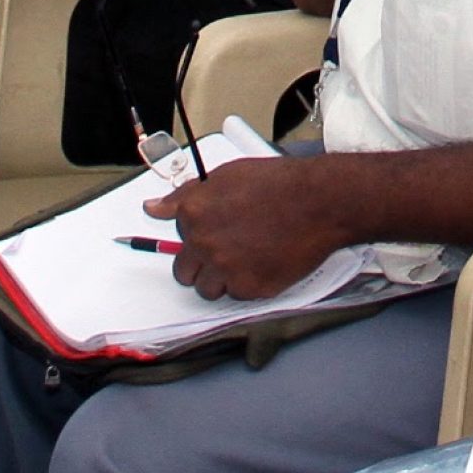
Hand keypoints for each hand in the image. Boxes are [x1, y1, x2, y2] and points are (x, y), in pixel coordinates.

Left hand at [145, 153, 349, 299]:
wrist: (321, 201)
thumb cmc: (280, 183)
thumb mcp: (226, 176)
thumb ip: (184, 196)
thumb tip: (152, 208)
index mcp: (194, 212)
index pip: (177, 236)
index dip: (199, 232)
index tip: (214, 231)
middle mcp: (204, 243)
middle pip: (184, 272)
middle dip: (202, 263)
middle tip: (229, 248)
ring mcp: (226, 269)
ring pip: (207, 290)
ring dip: (222, 279)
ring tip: (248, 257)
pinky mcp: (249, 289)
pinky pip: (236, 297)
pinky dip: (248, 284)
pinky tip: (263, 262)